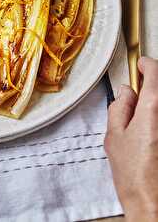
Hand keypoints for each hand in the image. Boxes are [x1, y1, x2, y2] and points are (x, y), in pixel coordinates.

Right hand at [105, 57, 157, 221]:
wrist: (154, 204)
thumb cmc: (134, 175)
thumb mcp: (115, 136)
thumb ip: (120, 107)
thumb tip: (127, 92)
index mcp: (154, 107)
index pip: (155, 70)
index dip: (145, 65)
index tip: (140, 66)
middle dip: (150, 87)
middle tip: (137, 98)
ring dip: (154, 106)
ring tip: (142, 124)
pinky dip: (157, 120)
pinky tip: (151, 137)